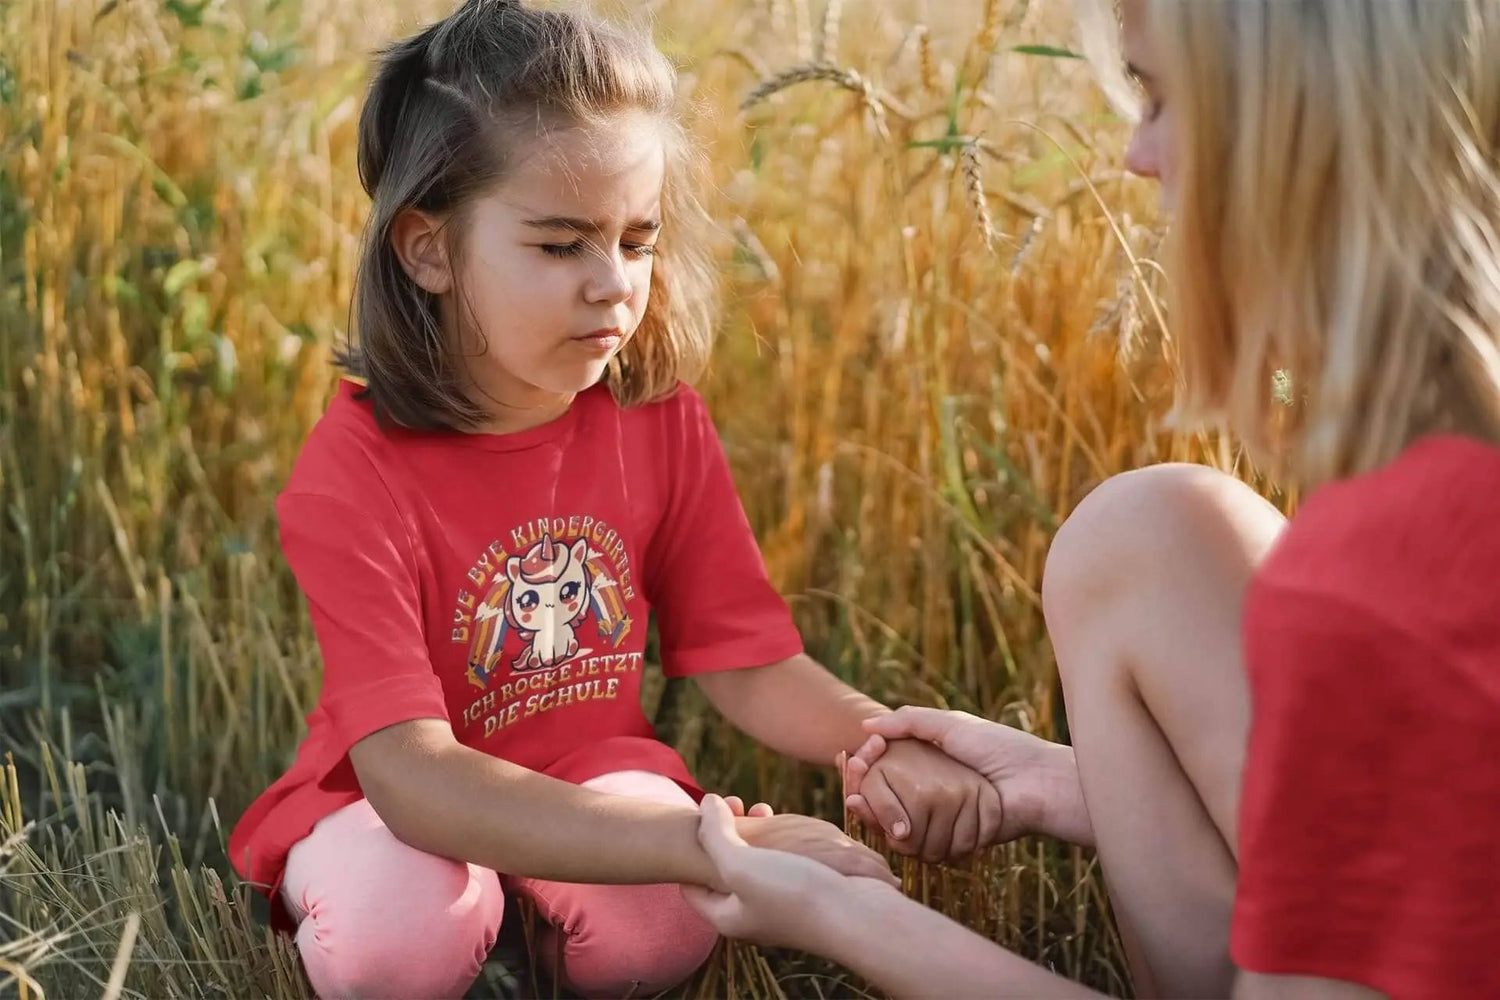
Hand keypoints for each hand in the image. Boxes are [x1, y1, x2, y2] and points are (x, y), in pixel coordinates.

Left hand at [682, 794, 899, 949]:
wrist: (858, 914)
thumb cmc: (793, 894)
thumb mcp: (740, 864)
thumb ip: (714, 834)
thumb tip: (706, 805)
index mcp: (727, 916)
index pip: (691, 886)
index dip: (691, 848)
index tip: (704, 816)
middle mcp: (750, 913)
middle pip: (724, 870)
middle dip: (724, 833)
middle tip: (737, 803)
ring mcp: (779, 903)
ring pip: (755, 862)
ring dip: (753, 832)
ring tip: (762, 808)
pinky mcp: (805, 892)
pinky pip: (782, 862)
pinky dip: (779, 840)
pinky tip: (789, 823)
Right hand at [845, 707, 1091, 847]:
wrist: (1036, 785)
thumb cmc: (999, 749)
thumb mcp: (950, 725)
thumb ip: (909, 722)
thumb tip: (865, 726)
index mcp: (932, 764)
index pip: (888, 767)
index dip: (867, 765)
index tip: (850, 759)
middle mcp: (934, 793)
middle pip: (888, 798)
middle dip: (865, 794)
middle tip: (850, 790)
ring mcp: (942, 819)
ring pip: (898, 822)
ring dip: (877, 817)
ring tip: (860, 806)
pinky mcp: (951, 841)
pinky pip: (919, 843)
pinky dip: (901, 835)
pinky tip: (885, 827)